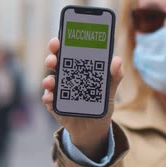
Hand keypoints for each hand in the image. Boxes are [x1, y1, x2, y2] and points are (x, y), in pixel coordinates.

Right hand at [42, 38, 123, 160]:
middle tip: (53, 58)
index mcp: (77, 68)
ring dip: (48, 79)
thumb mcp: (110, 89)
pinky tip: (50, 98)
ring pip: (49, 81)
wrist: (95, 127)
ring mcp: (58, 91)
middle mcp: (65, 77)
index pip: (67, 52)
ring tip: (51, 81)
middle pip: (55, 63)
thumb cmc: (101, 103)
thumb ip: (114, 75)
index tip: (60, 39)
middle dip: (52, 58)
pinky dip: (48, 98)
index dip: (62, 43)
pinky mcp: (55, 106)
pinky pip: (49, 100)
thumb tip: (117, 61)